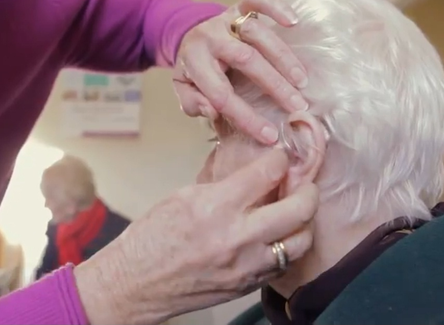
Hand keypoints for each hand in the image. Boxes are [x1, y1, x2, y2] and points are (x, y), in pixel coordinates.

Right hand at [75, 149, 317, 324]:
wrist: (135, 284)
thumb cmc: (151, 239)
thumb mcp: (183, 196)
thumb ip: (222, 183)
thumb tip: (249, 167)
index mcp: (216, 207)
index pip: (268, 173)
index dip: (280, 160)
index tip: (281, 158)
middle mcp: (237, 237)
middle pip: (299, 208)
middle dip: (308, 190)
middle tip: (303, 184)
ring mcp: (246, 266)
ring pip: (301, 240)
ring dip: (304, 222)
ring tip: (296, 212)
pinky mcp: (248, 285)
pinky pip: (284, 264)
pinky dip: (287, 246)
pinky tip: (279, 236)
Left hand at [173, 0, 308, 144]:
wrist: (188, 35)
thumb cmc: (193, 70)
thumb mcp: (184, 92)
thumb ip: (194, 103)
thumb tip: (213, 111)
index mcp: (194, 62)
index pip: (222, 94)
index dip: (246, 117)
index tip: (269, 135)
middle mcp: (210, 38)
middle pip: (246, 60)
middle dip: (274, 85)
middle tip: (297, 106)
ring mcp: (225, 20)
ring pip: (257, 32)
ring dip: (282, 56)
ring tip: (301, 80)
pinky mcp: (238, 7)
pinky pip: (256, 0)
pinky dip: (275, 6)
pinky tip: (294, 22)